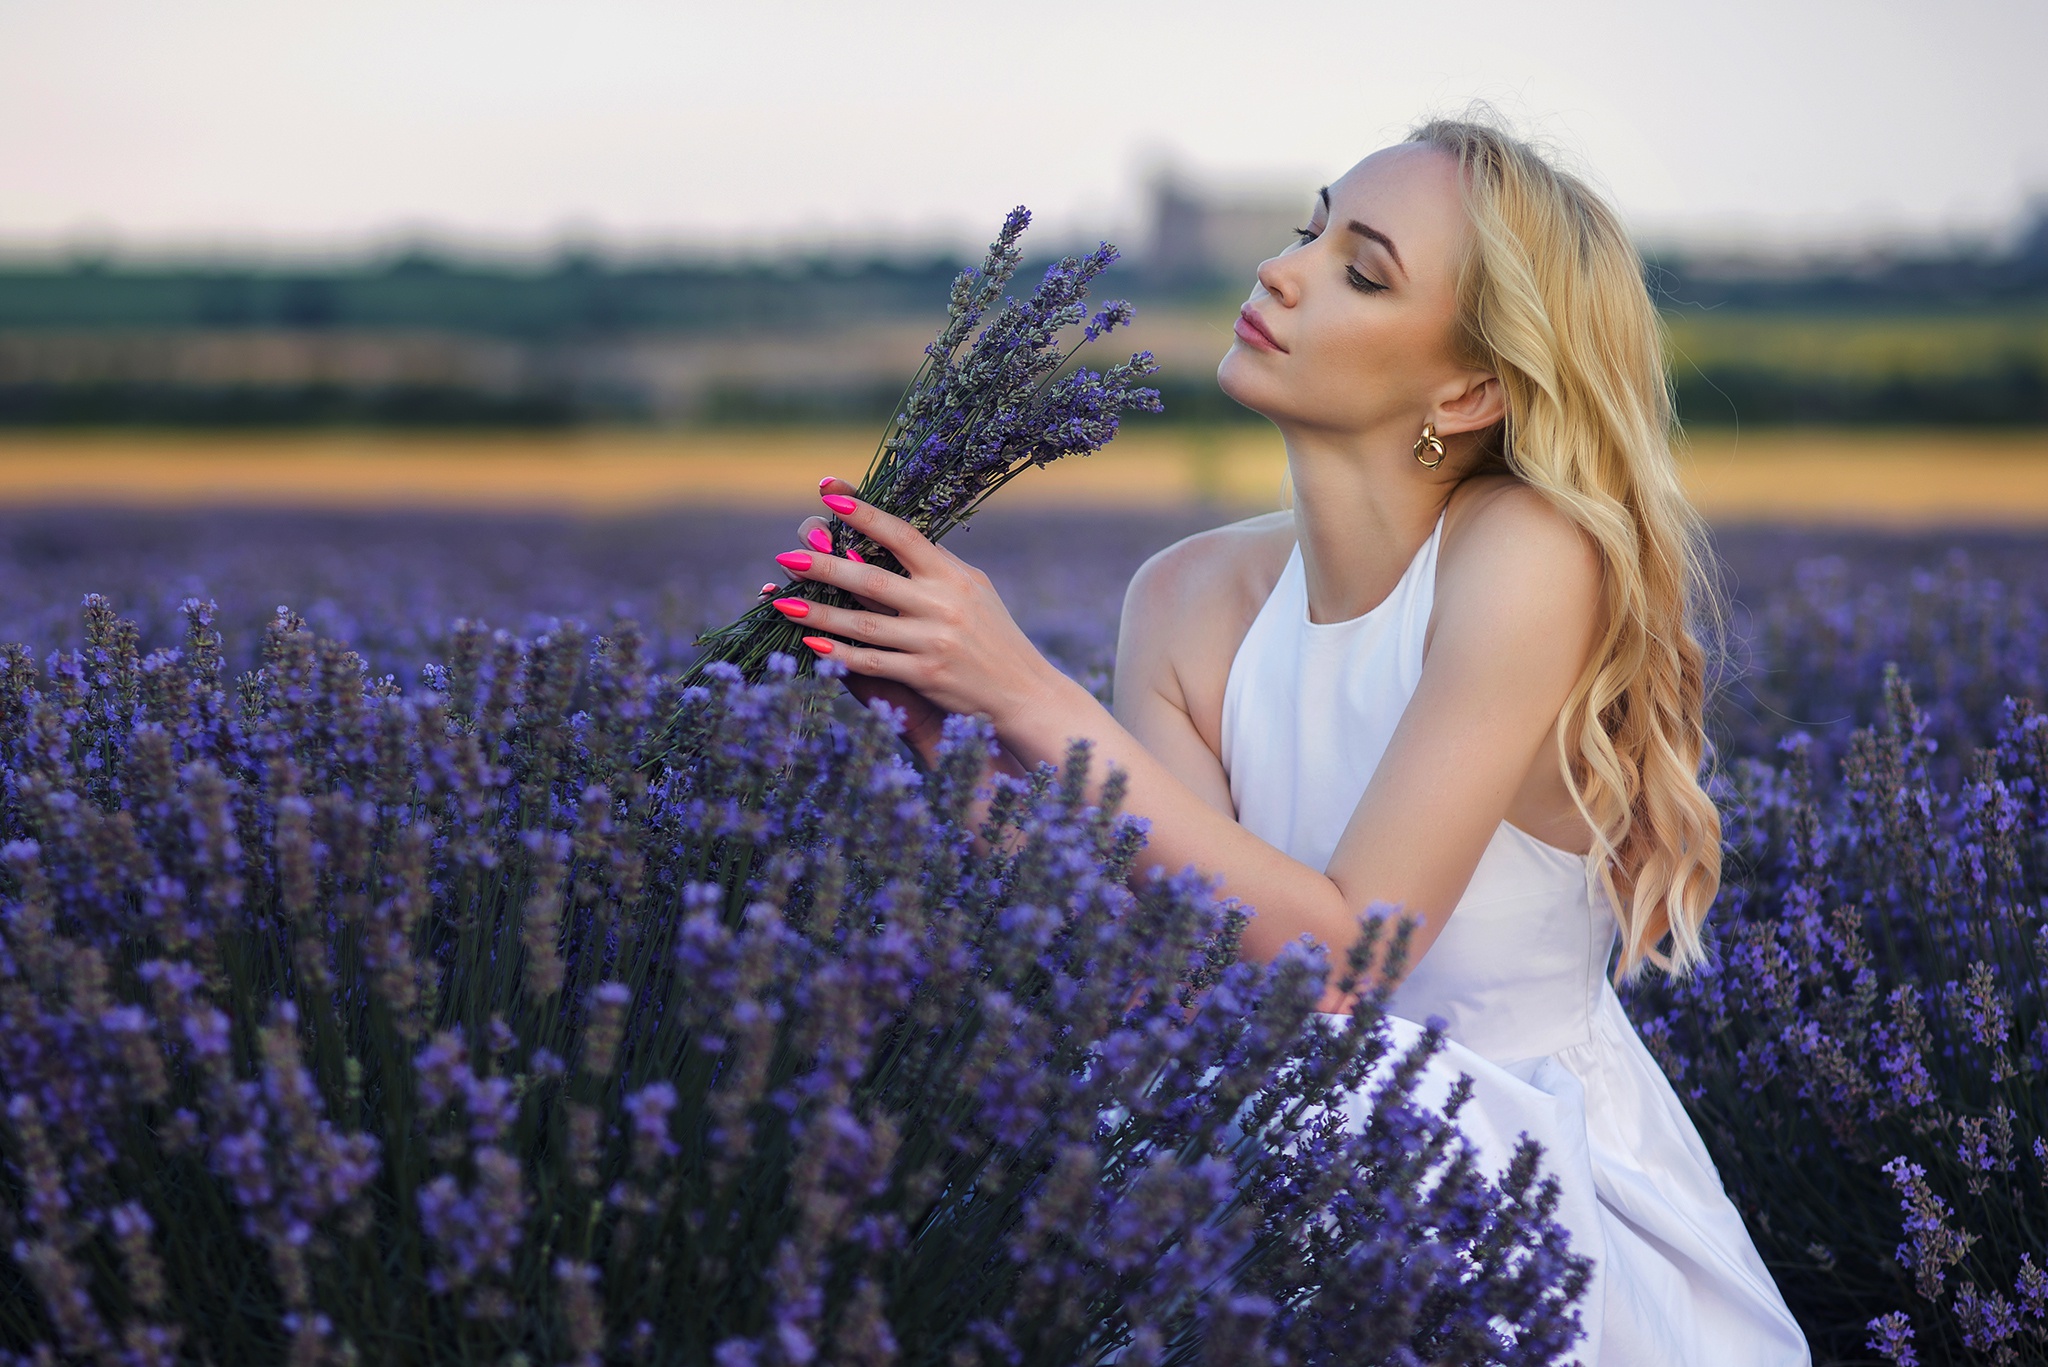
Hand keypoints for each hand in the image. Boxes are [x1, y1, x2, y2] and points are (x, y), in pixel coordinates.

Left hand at [764, 479, 1066, 735]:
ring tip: (780, 601)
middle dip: (824, 566)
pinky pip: (872, 663)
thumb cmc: (993, 635)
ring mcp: (934, 643)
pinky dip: (838, 655)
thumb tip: (891, 533)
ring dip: (818, 613)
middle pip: (872, 580)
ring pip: (863, 625)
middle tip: (786, 556)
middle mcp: (944, 605)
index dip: (865, 514)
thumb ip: (935, 565)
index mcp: (954, 576)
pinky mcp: (926, 677)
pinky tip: (809, 645)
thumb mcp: (974, 589)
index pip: (904, 535)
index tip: (830, 494)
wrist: (1022, 692)